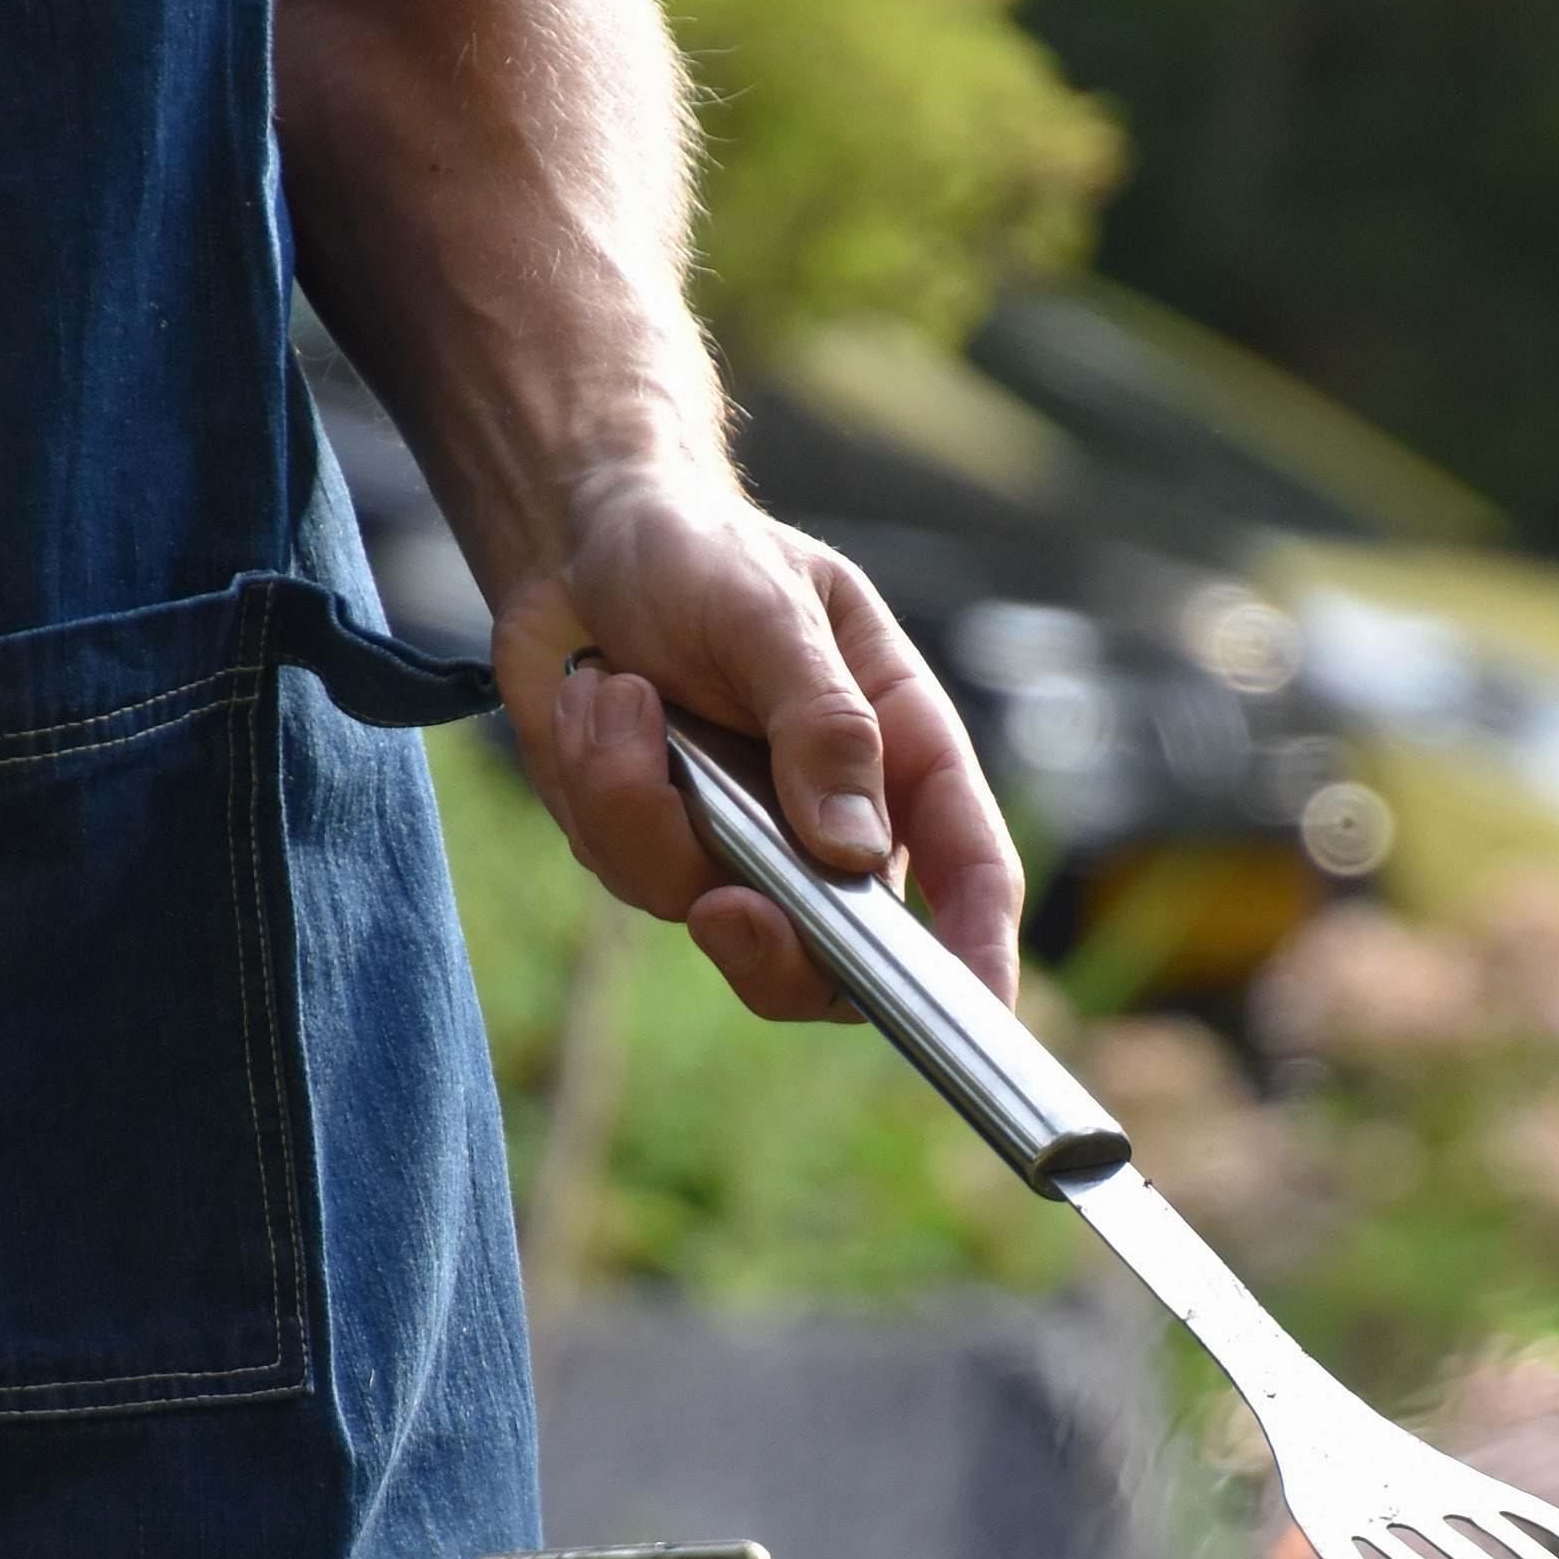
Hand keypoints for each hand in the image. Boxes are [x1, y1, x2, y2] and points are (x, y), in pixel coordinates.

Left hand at [488, 474, 1023, 1021]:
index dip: (979, 954)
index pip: (968, 872)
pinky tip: (593, 699)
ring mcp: (743, 846)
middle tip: (724, 908)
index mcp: (902, 753)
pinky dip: (597, 785)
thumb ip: (819, 721)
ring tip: (618, 690)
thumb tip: (851, 849)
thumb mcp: (770, 608)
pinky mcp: (655, 847)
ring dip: (644, 808)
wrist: (579, 543)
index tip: (975, 1014)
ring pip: (710, 914)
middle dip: (776, 953)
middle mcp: (832, 820)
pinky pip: (627, 870)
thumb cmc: (703, 553)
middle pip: (838, 958)